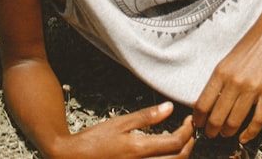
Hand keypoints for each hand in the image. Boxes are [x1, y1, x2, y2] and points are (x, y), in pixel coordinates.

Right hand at [48, 103, 195, 158]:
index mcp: (139, 149)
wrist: (71, 158)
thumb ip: (147, 117)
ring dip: (181, 155)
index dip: (188, 131)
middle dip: (189, 144)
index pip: (176, 142)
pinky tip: (165, 153)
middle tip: (189, 131)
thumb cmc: (93, 140)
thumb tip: (170, 108)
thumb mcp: (120, 123)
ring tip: (180, 141)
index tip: (189, 121)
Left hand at [192, 18, 261, 144]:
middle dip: (212, 130)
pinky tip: (244, 137)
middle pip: (217, 117)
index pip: (203, 104)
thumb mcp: (228, 59)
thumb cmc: (252, 42)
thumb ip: (218, 80)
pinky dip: (250, 133)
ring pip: (235, 121)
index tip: (198, 125)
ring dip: (228, 132)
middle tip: (211, 134)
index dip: (198, 119)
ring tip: (226, 134)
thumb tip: (206, 103)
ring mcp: (253, 88)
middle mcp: (235, 81)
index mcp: (221, 72)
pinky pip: (258, 120)